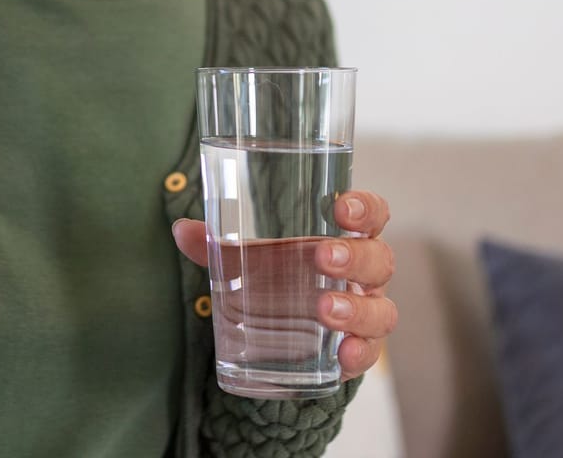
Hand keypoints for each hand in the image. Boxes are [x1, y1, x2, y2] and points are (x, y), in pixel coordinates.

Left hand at [171, 190, 398, 379]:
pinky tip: (345, 355)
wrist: (287, 335)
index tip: (341, 208)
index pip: (372, 215)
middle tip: (323, 256)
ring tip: (325, 311)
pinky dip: (359, 354)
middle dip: (354, 257)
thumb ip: (218, 244)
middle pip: (379, 260)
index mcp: (345, 240)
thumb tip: (182, 230)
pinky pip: (369, 355)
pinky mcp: (357, 353)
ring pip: (380, 310)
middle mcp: (364, 277)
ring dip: (356, 309)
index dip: (365, 208)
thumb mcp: (250, 259)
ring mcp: (365, 314)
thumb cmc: (278, 278)